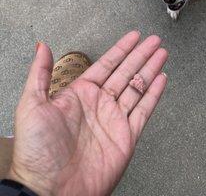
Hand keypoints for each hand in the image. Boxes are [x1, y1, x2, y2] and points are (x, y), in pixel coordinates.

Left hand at [8, 31, 167, 195]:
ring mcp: (114, 119)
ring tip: (161, 54)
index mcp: (80, 94)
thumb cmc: (36, 152)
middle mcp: (99, 104)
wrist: (50, 191)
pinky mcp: (126, 136)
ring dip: (150, 69)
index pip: (106, 64)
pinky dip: (154, 94)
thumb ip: (40, 74)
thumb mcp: (32, 105)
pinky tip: (161, 80)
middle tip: (154, 41)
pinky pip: (144, 110)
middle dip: (141, 54)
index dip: (121, 49)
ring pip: (137, 87)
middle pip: (126, 71)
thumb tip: (42, 47)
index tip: (134, 37)